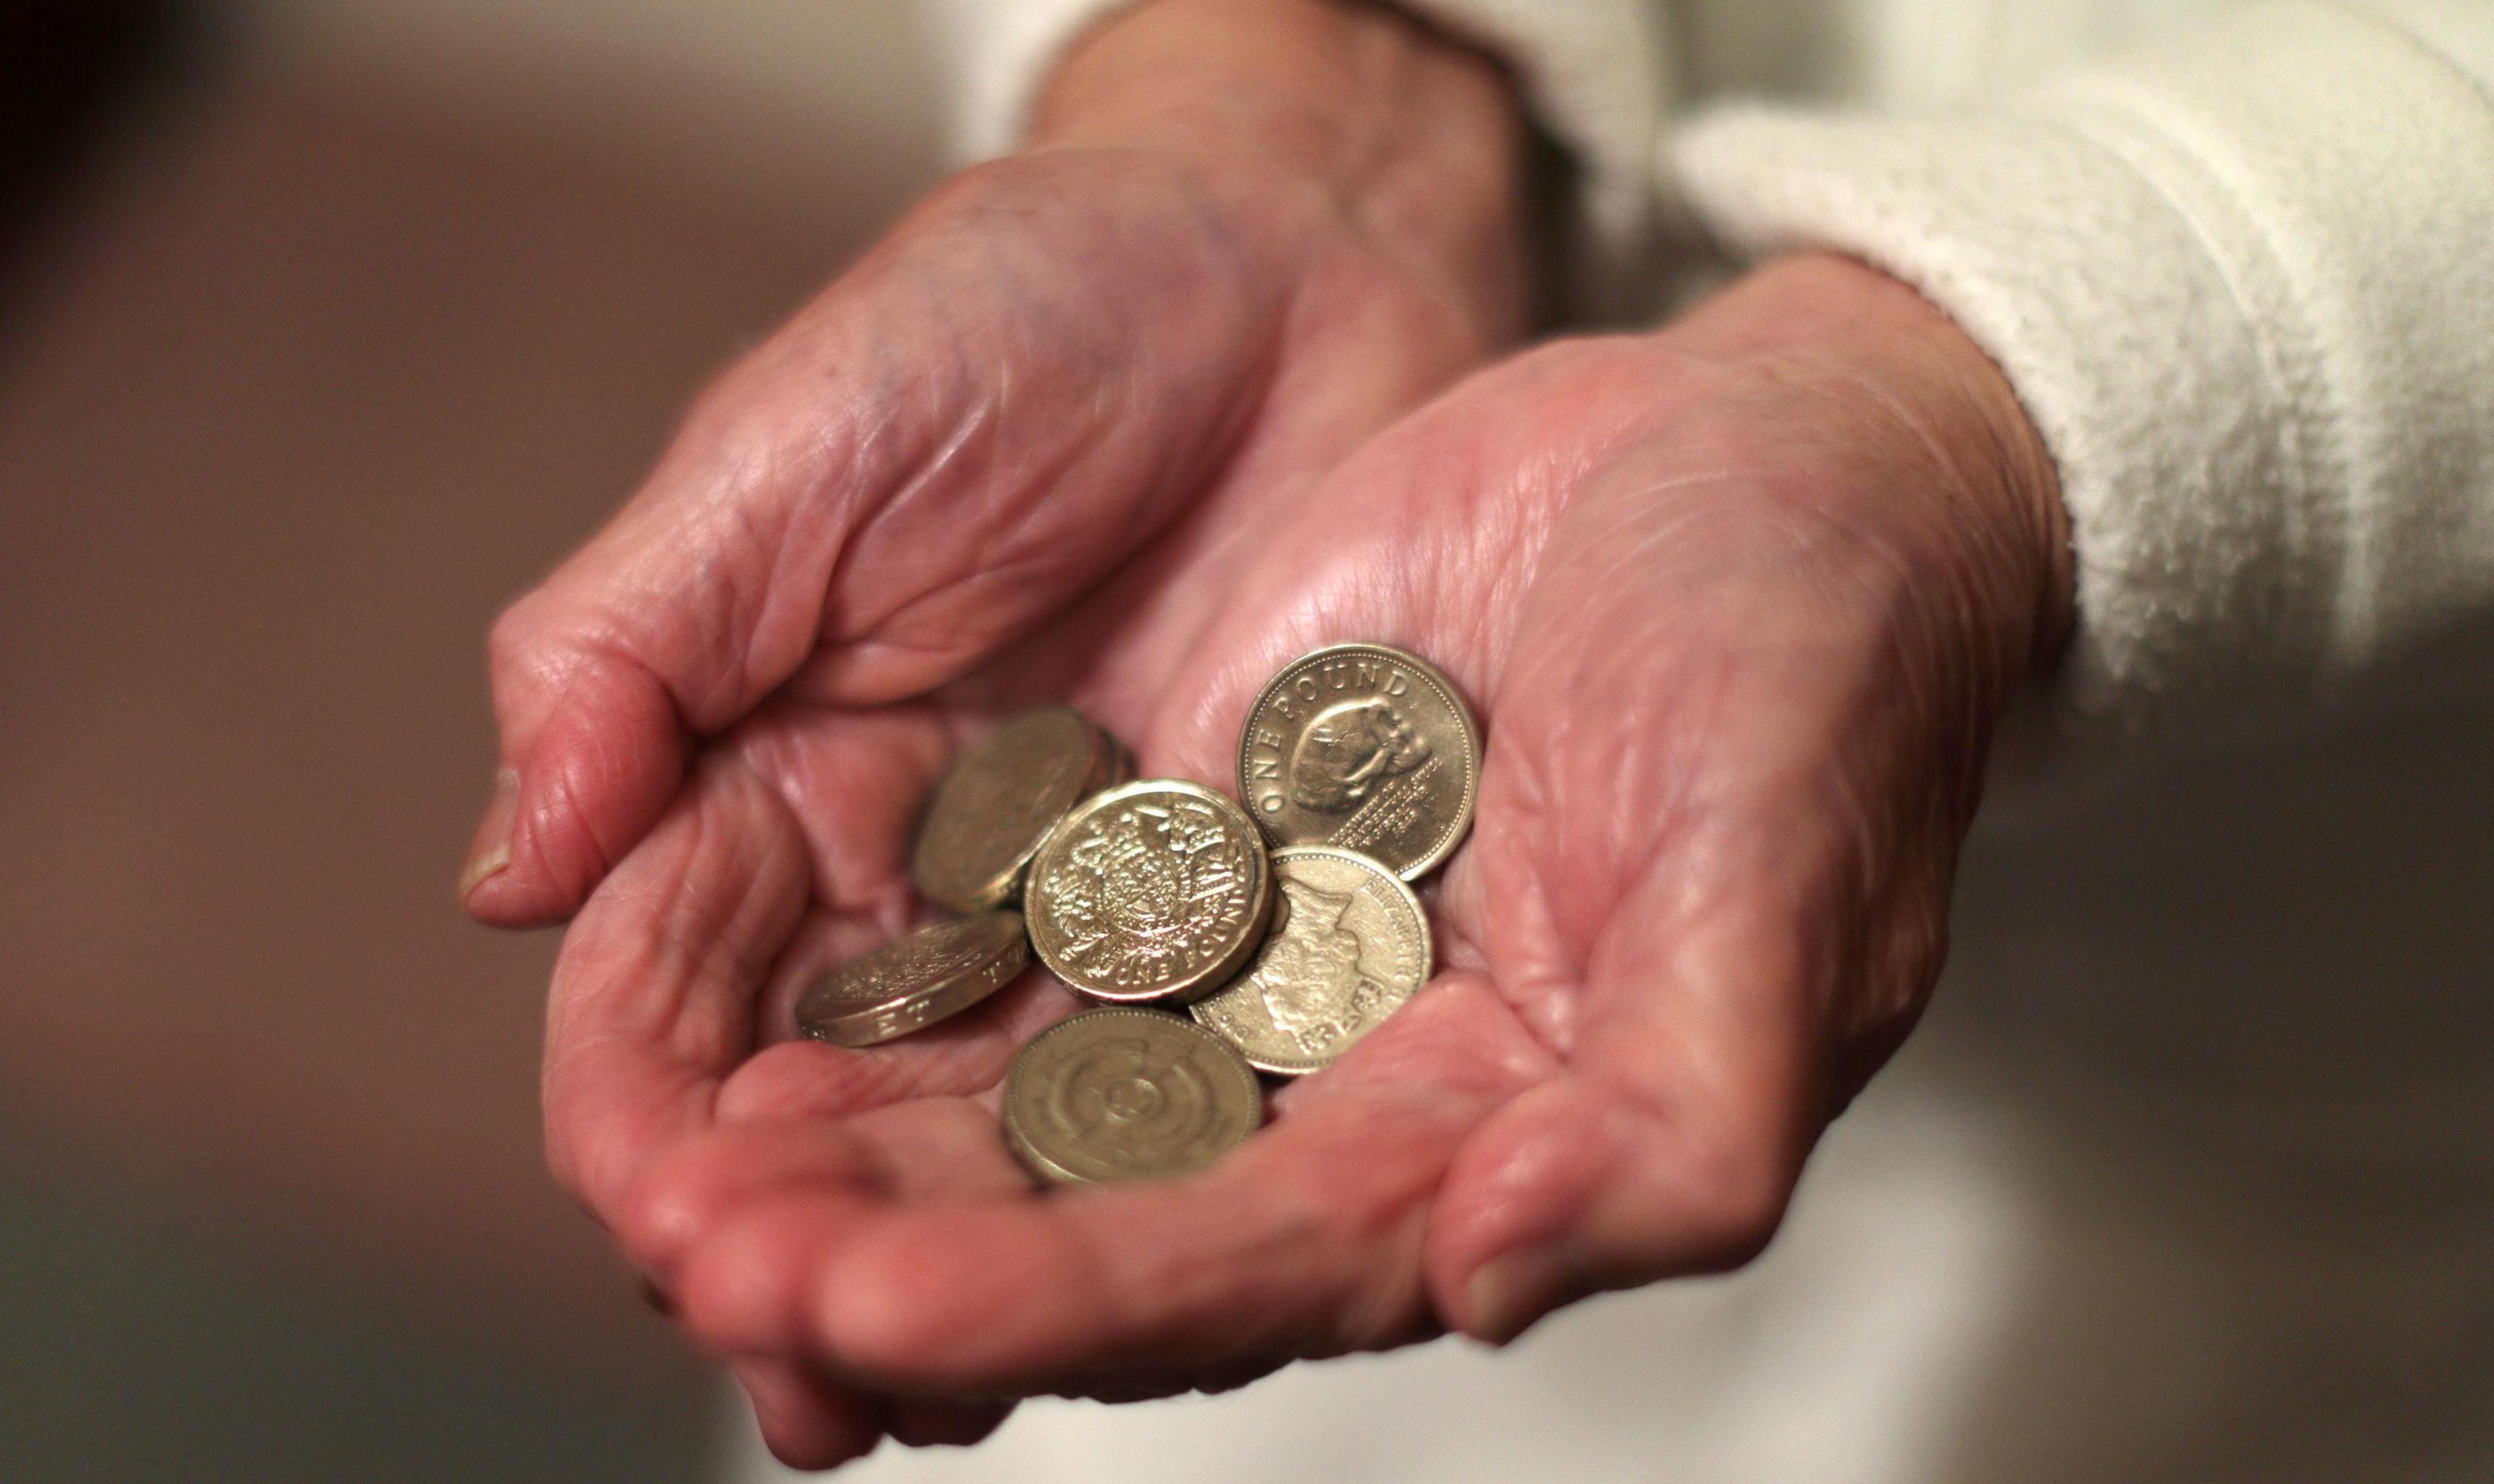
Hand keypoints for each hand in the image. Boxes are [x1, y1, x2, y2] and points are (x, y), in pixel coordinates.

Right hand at [460, 0, 1528, 1463]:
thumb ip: (629, 656)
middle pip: (815, 1112)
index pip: (660, 998)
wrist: (1284, 254)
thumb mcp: (781, 453)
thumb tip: (499, 873)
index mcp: (752, 783)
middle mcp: (896, 886)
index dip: (650, 1117)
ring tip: (923, 1386)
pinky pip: (1167, 1078)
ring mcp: (1065, 919)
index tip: (672, 1213)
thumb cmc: (1014, 311)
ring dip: (948, 1271)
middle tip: (805, 1355)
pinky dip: (1128, 1189)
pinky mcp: (1229, 920)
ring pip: (980, 1137)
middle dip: (794, 1241)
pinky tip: (1120, 1291)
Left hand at [535, 243, 2068, 1465]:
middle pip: (1096, 1211)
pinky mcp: (1192, 829)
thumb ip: (1672, 1127)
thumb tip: (1495, 1284)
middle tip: (711, 1258)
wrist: (1772, 462)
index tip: (879, 1305)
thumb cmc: (1819, 675)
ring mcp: (1259, 956)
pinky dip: (889, 976)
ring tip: (674, 1170)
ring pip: (1024, 1089)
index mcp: (1488, 1146)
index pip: (1248, 1266)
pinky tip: (745, 1004)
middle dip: (902, 1248)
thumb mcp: (1789, 902)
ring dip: (855, 1139)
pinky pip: (1016, 923)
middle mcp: (1352, 1089)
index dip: (1068, 1299)